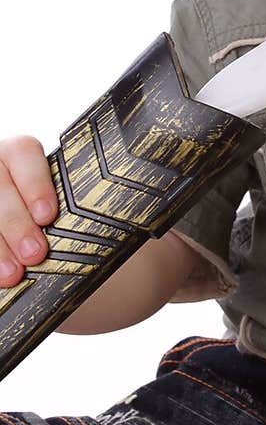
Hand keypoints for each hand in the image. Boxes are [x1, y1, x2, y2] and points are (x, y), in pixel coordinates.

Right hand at [0, 136, 57, 286]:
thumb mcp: (46, 199)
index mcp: (15, 153)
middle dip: (16, 222)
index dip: (35, 184)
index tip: (47, 215)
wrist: (14, 216)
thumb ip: (59, 207)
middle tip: (35, 252)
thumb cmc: (37, 211)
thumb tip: (94, 228)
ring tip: (12, 272)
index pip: (23, 152)